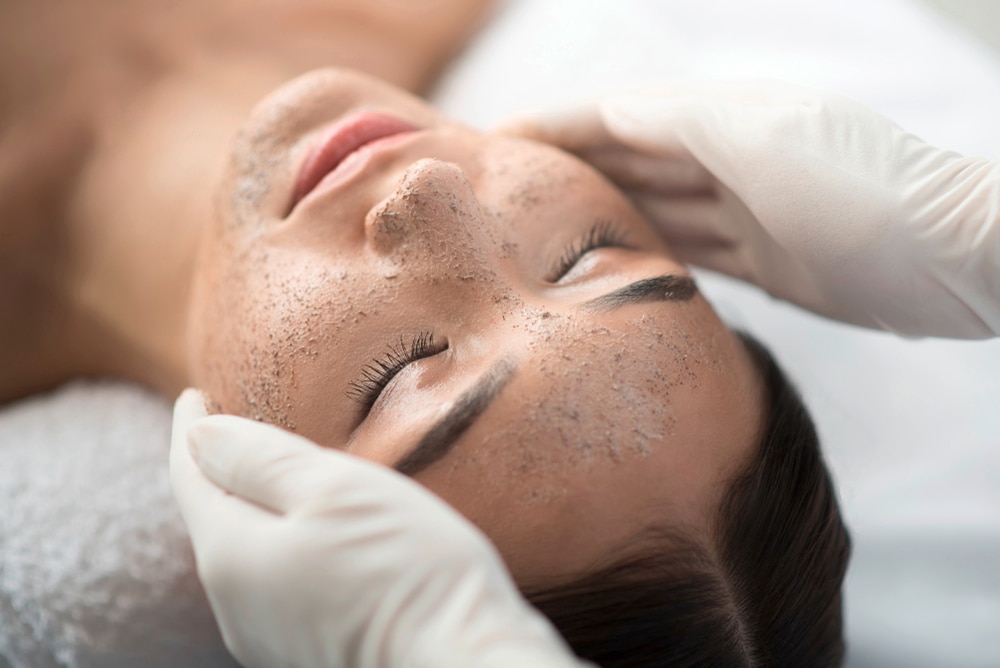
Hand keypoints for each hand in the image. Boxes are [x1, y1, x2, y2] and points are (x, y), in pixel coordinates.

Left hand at [170, 389, 586, 667]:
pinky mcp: (302, 651)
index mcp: (231, 554)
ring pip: (243, 551)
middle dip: (218, 468)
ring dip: (250, 507)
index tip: (195, 394)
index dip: (192, 427)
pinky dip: (277, 543)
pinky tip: (307, 531)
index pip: (191, 476)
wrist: (460, 660)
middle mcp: (233, 605)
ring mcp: (265, 636)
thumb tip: (200, 434)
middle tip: (230, 422)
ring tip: (269, 471)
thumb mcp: (334, 489)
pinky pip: (271, 581)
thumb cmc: (406, 568)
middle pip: (212, 516)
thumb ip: (259, 459)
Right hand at [504, 81, 998, 337]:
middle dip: (570, 167)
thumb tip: (608, 112)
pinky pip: (690, 251)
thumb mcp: (756, 139)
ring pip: (656, 207)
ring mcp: (747, 211)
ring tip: (540, 230)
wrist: (944, 255)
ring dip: (603, 212)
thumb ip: (678, 123)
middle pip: (631, 160)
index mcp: (721, 119)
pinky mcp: (765, 261)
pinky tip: (613, 263)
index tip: (497, 138)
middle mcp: (728, 158)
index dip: (557, 125)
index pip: (620, 116)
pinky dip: (649, 252)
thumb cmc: (854, 189)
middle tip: (506, 190)